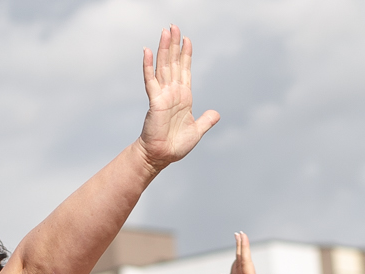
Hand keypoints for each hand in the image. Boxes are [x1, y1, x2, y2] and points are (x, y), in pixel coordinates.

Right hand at [136, 26, 218, 171]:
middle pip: (174, 63)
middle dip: (175, 44)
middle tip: (174, 26)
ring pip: (164, 66)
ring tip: (165, 31)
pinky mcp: (155, 101)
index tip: (187, 39)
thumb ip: (206, 121)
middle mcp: (173, 92)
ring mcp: (163, 95)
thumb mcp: (197, 131)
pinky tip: (148, 51)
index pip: (185, 70)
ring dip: (164, 48)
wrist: (162, 156)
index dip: (186, 54)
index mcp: (183, 97)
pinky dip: (148, 65)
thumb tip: (216, 114)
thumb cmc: (176, 146)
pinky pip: (151, 80)